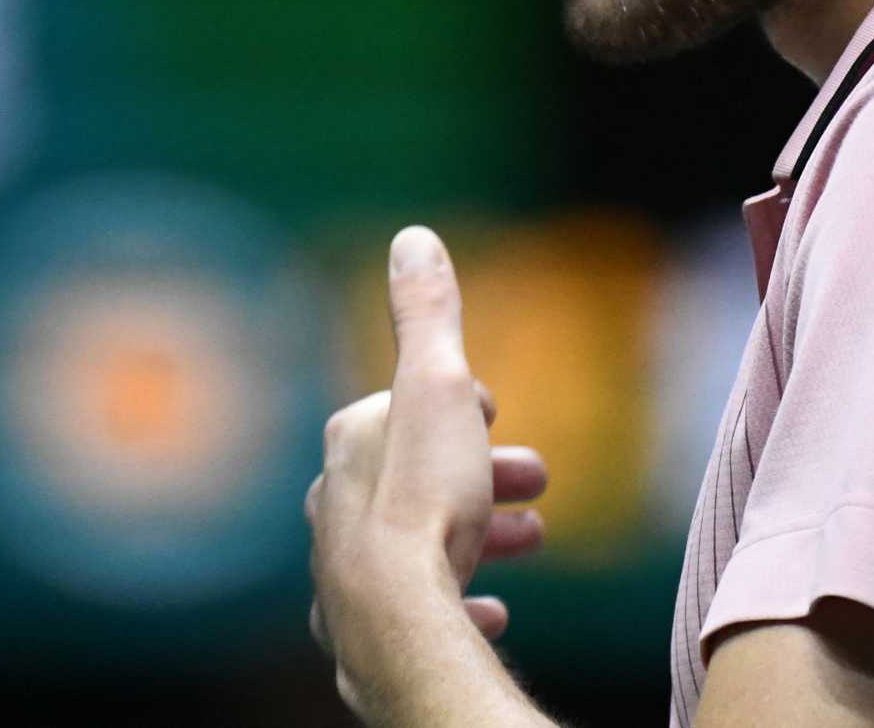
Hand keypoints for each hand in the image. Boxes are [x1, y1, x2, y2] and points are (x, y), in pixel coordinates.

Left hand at [305, 227, 550, 705]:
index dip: (461, 405)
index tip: (499, 413)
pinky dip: (456, 601)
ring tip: (531, 539)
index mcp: (352, 446)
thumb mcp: (439, 389)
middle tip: (536, 481)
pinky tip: (490, 610)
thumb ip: (428, 317)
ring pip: (419, 542)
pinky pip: (413, 612)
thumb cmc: (424, 504)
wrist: (400, 623)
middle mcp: (336, 507)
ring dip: (477, 534)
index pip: (407, 409)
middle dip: (481, 471)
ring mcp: (347, 577)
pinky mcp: (365, 635)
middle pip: (419, 476)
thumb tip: (413, 237)